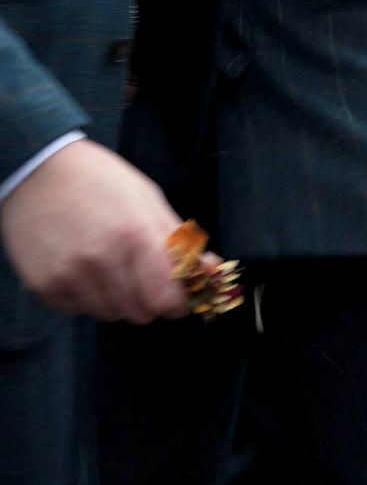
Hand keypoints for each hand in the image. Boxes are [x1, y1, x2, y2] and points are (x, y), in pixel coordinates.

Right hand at [0, 139, 194, 322]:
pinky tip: (83, 268)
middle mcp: (100, 261)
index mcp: (135, 237)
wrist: (37, 169)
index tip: (178, 297)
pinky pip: (78, 310)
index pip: (166, 301)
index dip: (178, 303)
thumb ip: (181, 243)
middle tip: (143, 277)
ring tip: (110, 266)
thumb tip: (212, 271)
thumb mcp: (149, 201)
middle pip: (140, 313)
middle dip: (150, 300)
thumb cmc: (99, 180)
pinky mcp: (44, 284)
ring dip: (118, 299)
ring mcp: (68, 275)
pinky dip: (86, 297)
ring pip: (110, 314)